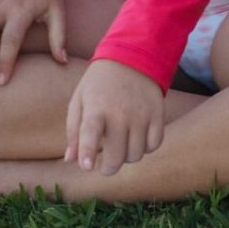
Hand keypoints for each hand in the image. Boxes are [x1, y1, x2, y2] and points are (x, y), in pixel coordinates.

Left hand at [63, 58, 167, 175]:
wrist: (132, 59)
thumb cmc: (99, 85)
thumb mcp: (79, 101)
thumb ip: (74, 131)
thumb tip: (71, 160)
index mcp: (96, 107)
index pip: (90, 133)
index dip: (87, 152)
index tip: (87, 167)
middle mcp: (120, 113)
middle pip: (117, 156)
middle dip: (109, 168)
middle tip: (105, 167)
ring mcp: (141, 115)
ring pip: (136, 154)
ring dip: (127, 157)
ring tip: (121, 146)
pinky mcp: (157, 115)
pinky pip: (154, 145)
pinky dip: (145, 148)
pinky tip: (137, 139)